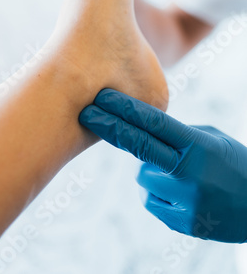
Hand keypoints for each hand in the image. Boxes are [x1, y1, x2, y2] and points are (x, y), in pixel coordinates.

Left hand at [79, 89, 246, 242]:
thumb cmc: (234, 163)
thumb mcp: (212, 140)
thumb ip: (178, 136)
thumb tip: (142, 131)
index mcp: (199, 147)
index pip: (154, 123)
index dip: (125, 108)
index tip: (103, 97)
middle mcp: (190, 173)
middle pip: (138, 145)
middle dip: (109, 126)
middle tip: (86, 112)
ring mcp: (185, 201)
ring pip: (142, 176)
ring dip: (149, 168)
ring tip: (175, 170)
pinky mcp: (182, 223)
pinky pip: (151, 199)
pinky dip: (158, 190)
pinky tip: (179, 189)